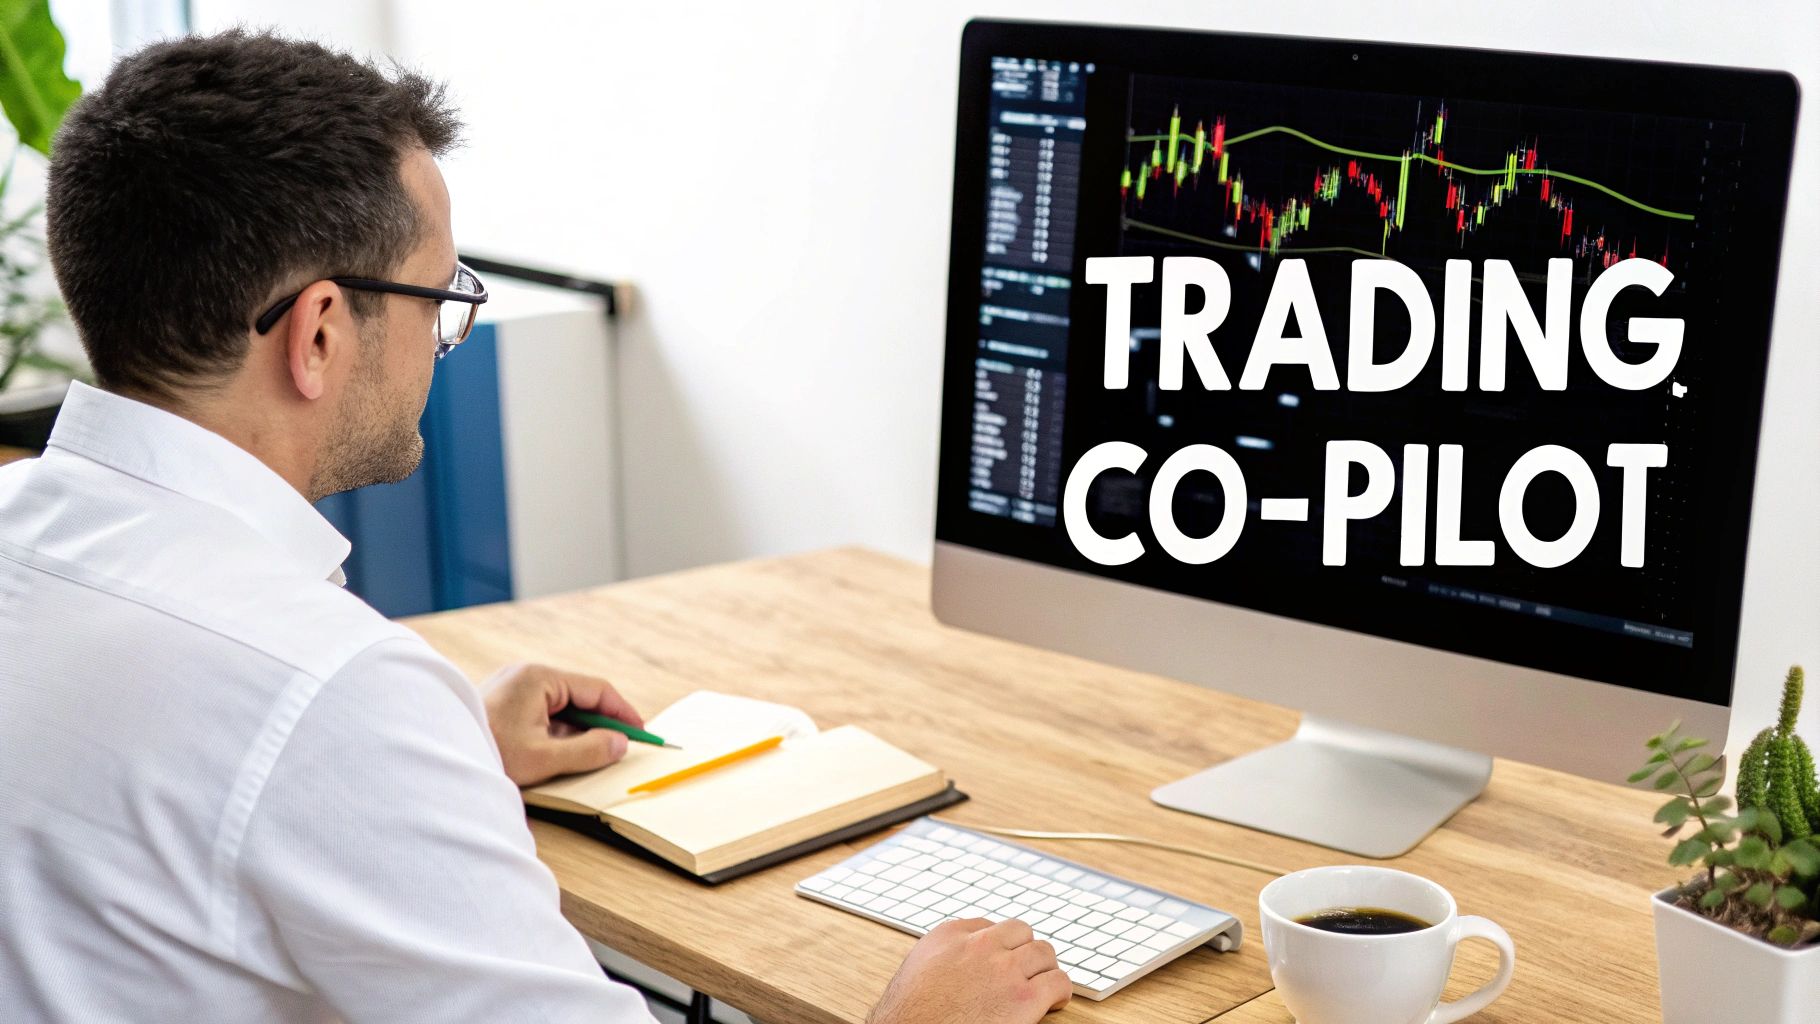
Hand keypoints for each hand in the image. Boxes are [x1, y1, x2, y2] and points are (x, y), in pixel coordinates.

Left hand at [481, 662, 645, 785]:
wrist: (433, 764)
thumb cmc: (485, 753)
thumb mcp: (543, 758)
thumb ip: (588, 750)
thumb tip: (620, 744)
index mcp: (539, 677)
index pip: (596, 688)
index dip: (622, 712)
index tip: (641, 734)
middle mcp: (526, 676)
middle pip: (580, 697)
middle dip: (602, 724)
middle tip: (622, 748)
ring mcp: (513, 689)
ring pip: (561, 709)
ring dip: (579, 732)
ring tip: (592, 756)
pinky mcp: (504, 705)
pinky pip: (543, 716)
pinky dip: (558, 734)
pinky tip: (563, 755)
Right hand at [868, 919, 1070, 1023]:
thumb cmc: (908, 1016)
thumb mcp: (914, 972)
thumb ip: (939, 959)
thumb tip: (952, 966)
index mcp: (949, 936)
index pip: (987, 926)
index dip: (997, 946)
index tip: (998, 960)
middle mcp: (979, 945)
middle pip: (1020, 932)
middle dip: (1023, 952)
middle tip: (1023, 972)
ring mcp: (1004, 969)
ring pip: (1044, 952)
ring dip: (1043, 969)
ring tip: (1040, 986)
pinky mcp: (1024, 997)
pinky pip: (1059, 981)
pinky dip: (1059, 991)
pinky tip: (1052, 1002)